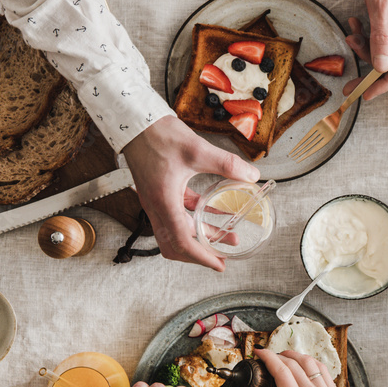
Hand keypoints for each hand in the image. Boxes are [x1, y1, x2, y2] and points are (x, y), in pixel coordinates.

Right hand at [121, 116, 259, 270]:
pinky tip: (219, 213)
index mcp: (164, 201)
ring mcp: (158, 201)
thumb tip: (251, 175)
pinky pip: (180, 214)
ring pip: (178, 231)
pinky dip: (198, 219)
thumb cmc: (158, 135)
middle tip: (221, 259)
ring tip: (228, 237)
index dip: (201, 257)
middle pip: (176, 244)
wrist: (136, 122)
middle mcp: (158, 206)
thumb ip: (227, 164)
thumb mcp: (197, 149)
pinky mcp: (162, 193)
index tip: (218, 264)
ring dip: (202, 237)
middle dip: (199, 254)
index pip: (181, 242)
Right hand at [247, 349, 345, 386]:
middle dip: (279, 355)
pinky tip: (303, 363)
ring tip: (285, 357)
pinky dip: (311, 362)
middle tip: (269, 356)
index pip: (282, 371)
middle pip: (295, 363)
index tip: (260, 352)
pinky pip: (323, 369)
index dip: (269, 357)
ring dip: (295, 355)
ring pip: (310, 362)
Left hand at [344, 0, 387, 100]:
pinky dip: (369, 38)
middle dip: (370, 71)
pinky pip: (385, 42)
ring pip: (386, 54)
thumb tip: (381, 67)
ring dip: (365, 48)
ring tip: (351, 32)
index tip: (366, 94)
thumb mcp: (380, 5)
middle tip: (349, 84)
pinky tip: (357, 25)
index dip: (384, 84)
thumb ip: (381, 37)